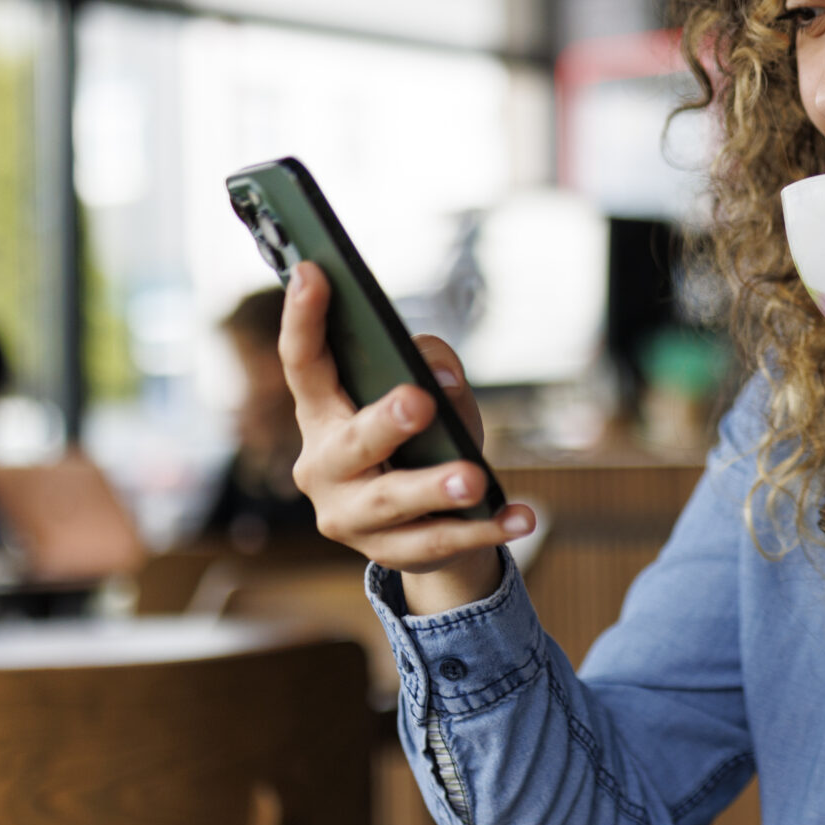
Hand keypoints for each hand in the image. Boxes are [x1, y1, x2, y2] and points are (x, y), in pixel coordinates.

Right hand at [276, 262, 535, 614]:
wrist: (422, 528)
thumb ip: (431, 368)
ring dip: (435, 486)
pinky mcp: (386, 553)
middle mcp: (321, 465)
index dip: (303, 318)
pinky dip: (484, 529)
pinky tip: (520, 516)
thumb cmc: (419, 441)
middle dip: (383, 423)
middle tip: (418, 402)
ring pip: (391, 500)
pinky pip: (437, 541)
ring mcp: (348, 516)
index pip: (304, 363)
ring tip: (474, 477)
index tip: (314, 271)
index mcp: (320, 414)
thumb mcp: (427, 397)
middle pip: (349, 443)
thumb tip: (441, 379)